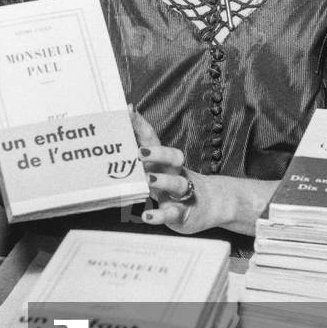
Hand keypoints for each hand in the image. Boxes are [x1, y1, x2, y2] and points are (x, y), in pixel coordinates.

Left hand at [130, 107, 220, 234]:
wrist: (211, 205)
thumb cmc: (176, 185)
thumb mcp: (159, 170)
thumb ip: (140, 160)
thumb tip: (114, 143)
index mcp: (165, 161)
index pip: (153, 139)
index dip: (141, 125)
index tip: (128, 111)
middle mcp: (175, 173)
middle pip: (173, 157)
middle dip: (158, 152)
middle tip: (140, 152)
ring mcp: (181, 193)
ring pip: (177, 183)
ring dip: (163, 180)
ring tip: (149, 179)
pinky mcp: (182, 213)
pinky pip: (172, 213)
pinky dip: (160, 216)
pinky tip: (147, 216)